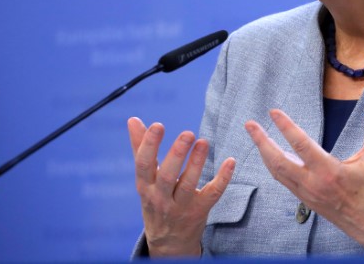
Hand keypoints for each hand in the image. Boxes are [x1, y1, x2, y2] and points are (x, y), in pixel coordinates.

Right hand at [127, 117, 235, 256]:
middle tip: (188, 133)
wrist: (168, 243)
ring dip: (197, 163)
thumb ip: (140, 148)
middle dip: (177, 154)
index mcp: (145, 186)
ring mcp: (181, 207)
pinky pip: (213, 194)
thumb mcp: (145, 179)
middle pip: (168, 176)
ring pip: (189, 185)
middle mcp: (161, 198)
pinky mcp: (200, 211)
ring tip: (204, 142)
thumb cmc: (156, 201)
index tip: (158, 125)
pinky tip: (230, 161)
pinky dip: (223, 178)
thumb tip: (132, 119)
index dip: (149, 145)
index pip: (143, 165)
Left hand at [244, 95, 363, 250]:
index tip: (273, 112)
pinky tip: (274, 156)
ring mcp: (308, 195)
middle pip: (277, 162)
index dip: (286, 126)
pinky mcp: (308, 202)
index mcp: (329, 172)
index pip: (301, 145)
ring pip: (278, 173)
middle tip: (250, 125)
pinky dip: (276, 167)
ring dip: (265, 154)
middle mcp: (313, 185)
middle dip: (261, 142)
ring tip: (257, 137)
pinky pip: (285, 182)